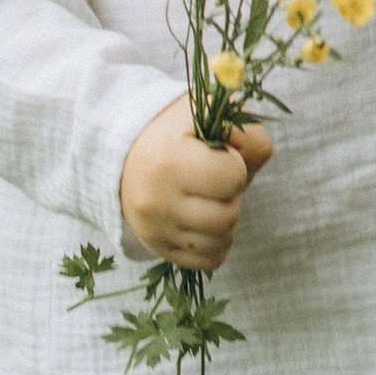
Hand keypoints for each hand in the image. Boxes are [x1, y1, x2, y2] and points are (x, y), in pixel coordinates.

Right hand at [120, 102, 272, 268]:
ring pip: (221, 242)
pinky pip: (210, 261)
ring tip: (207, 197)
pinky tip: (203, 219)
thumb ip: (246, 134)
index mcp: (169, 161)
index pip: (231, 178)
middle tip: (213, 180)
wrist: (126, 152)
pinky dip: (216, 242)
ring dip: (225, 220)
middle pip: (228, 216)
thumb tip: (249, 168)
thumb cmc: (179, 130)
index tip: (218, 156)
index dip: (234, 166)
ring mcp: (155, 229)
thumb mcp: (212, 112)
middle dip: (231, 196)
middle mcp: (156, 201)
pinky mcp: (158, 248)